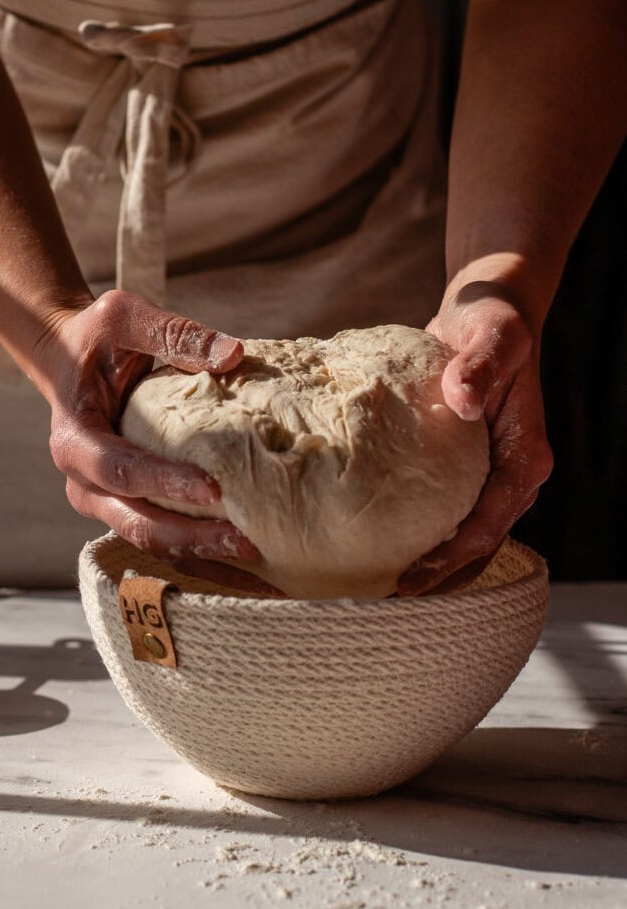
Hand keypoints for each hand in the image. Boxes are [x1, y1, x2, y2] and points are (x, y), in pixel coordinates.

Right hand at [34, 289, 257, 563]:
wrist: (68, 361)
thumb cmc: (96, 338)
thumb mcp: (123, 318)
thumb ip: (174, 334)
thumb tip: (234, 355)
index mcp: (74, 440)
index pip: (121, 470)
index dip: (164, 482)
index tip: (214, 489)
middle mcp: (84, 483)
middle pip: (136, 523)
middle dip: (192, 537)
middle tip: (247, 541)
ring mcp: (104, 503)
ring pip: (151, 543)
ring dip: (201, 557)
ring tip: (257, 564)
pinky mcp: (126, 509)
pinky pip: (164, 540)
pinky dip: (200, 556)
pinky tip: (245, 570)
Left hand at [396, 282, 552, 595]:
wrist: (487, 309)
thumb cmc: (494, 321)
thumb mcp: (493, 337)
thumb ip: (479, 366)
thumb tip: (462, 401)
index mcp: (526, 456)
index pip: (491, 522)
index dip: (454, 557)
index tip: (414, 579)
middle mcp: (511, 474)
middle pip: (480, 543)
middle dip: (442, 576)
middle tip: (390, 598)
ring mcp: (488, 473)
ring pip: (465, 535)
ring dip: (433, 564)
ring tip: (383, 588)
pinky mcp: (464, 466)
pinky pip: (446, 510)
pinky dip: (423, 533)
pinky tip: (383, 544)